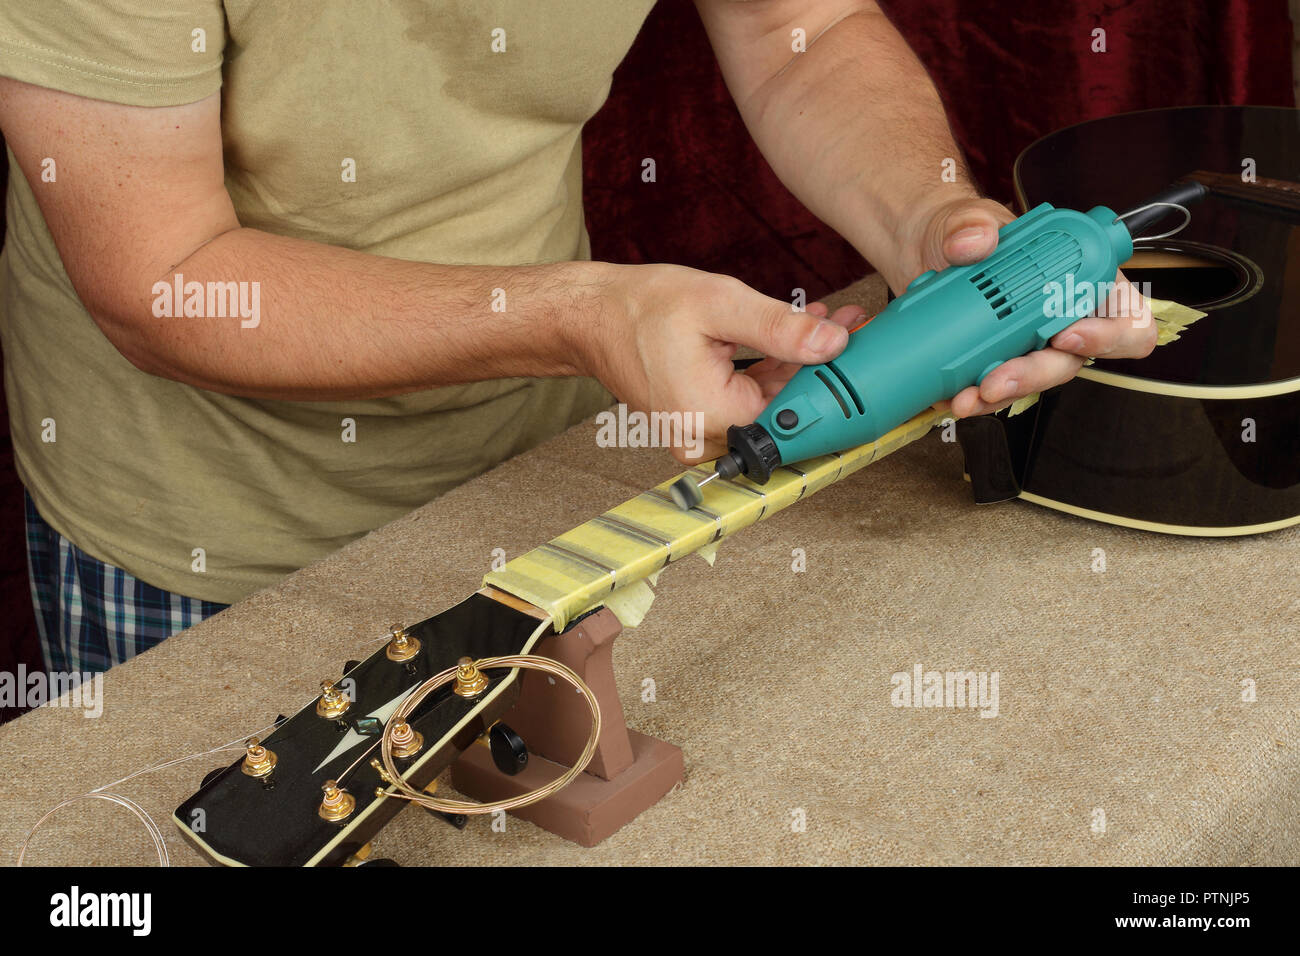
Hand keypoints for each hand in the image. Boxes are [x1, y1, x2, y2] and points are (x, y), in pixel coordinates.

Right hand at [580, 263, 864, 462]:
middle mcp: (704, 437)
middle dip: (820, 366)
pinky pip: (747, 402)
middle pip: (784, 409)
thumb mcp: (721, 306)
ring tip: (826, 323)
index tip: (859, 346)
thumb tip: (832, 343)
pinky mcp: (698, 423)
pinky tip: (792, 338)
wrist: (592, 318)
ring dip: (798, 366)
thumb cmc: (641, 309)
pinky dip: (771, 372)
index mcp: (711, 415)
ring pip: (768, 405)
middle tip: (849, 326)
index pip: (795, 409)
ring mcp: (699, 434)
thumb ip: (782, 328)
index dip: (832, 377)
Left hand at [901, 197, 1156, 417]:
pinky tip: (950, 396)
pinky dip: (974, 397)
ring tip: (965, 398)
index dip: (1108, 336)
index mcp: (1084, 277)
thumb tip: (975, 240)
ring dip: (1001, 395)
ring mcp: (1030, 342)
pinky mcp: (997, 359)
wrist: (919, 250)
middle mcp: (1064, 315)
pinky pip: (996, 388)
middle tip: (998, 380)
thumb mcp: (963, 217)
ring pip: (1033, 382)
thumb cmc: (963, 231)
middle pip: (1072, 360)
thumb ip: (970, 222)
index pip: (1126, 316)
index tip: (1063, 336)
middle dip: (1035, 375)